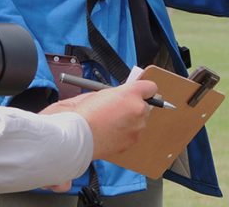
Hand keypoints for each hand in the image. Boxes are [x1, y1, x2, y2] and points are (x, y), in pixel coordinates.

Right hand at [40, 79, 156, 161]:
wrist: (77, 135)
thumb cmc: (84, 112)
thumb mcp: (100, 92)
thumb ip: (118, 93)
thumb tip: (123, 95)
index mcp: (131, 93)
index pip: (150, 87)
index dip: (143, 90)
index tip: (138, 92)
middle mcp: (138, 109)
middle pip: (145, 106)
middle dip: (134, 107)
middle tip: (119, 109)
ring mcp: (137, 127)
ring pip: (139, 122)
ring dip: (130, 121)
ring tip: (111, 123)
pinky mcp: (132, 141)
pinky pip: (133, 134)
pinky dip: (125, 134)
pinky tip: (111, 133)